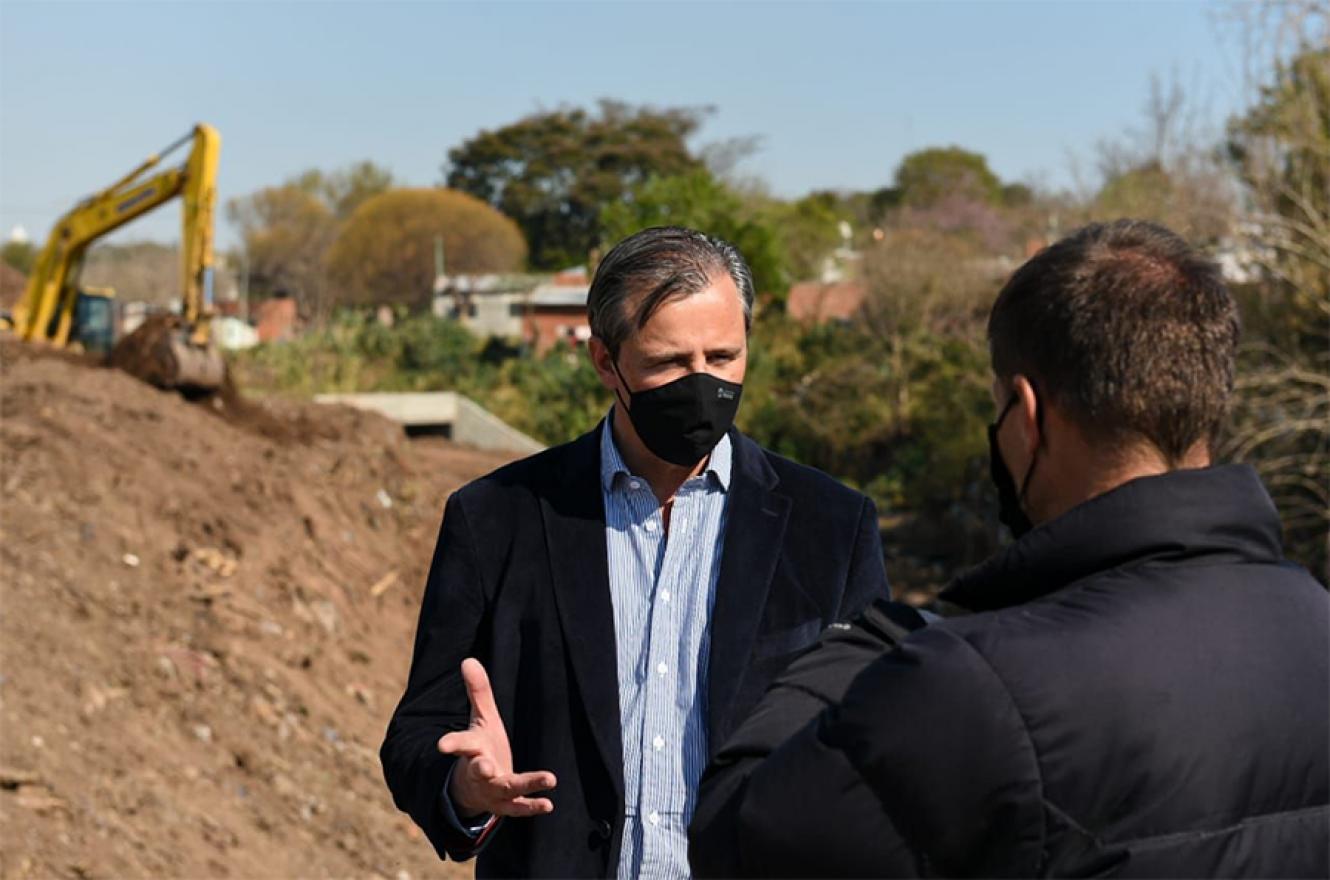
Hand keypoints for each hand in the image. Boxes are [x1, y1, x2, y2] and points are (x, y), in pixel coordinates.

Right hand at [438, 658, 556, 817]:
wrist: (474, 789)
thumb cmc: (480, 747)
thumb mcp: (482, 719)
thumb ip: (478, 692)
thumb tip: (468, 660)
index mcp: (472, 749)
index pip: (460, 745)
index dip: (451, 744)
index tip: (441, 745)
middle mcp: (479, 772)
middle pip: (478, 770)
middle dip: (481, 769)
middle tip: (486, 767)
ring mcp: (492, 791)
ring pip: (505, 789)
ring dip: (524, 785)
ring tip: (549, 778)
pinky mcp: (505, 804)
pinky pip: (518, 807)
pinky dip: (532, 806)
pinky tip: (549, 804)